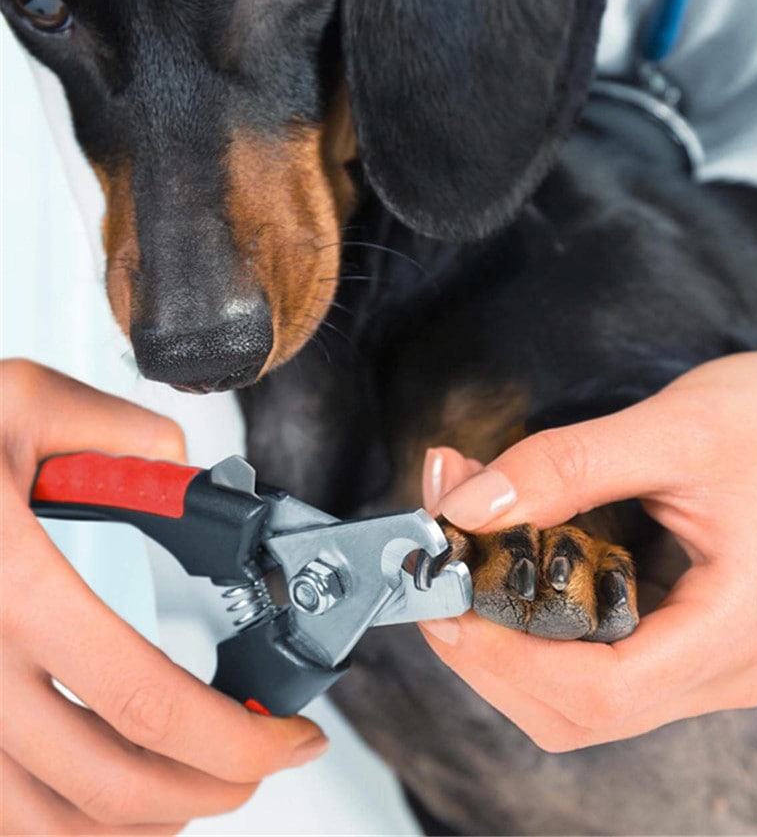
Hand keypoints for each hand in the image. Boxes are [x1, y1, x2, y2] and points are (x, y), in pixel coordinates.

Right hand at [1, 360, 328, 834]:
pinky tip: (108, 797)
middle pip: (108, 783)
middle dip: (213, 785)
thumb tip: (182, 470)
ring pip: (43, 825)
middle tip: (265, 760)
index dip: (237, 737)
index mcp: (9, 585)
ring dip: (141, 819)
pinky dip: (64, 828)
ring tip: (199, 784)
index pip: (146, 700)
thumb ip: (123, 433)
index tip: (290, 734)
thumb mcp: (24, 400)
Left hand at [417, 241, 756, 751]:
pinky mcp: (686, 635)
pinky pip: (595, 656)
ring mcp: (706, 660)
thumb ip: (562, 469)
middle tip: (440, 573)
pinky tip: (512, 557)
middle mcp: (725, 668)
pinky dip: (538, 618)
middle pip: (578, 710)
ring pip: (578, 694)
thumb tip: (466, 507)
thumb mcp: (666, 428)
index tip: (443, 602)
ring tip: (469, 552)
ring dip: (507, 635)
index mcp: (736, 631)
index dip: (505, 659)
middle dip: (492, 651)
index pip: (601, 692)